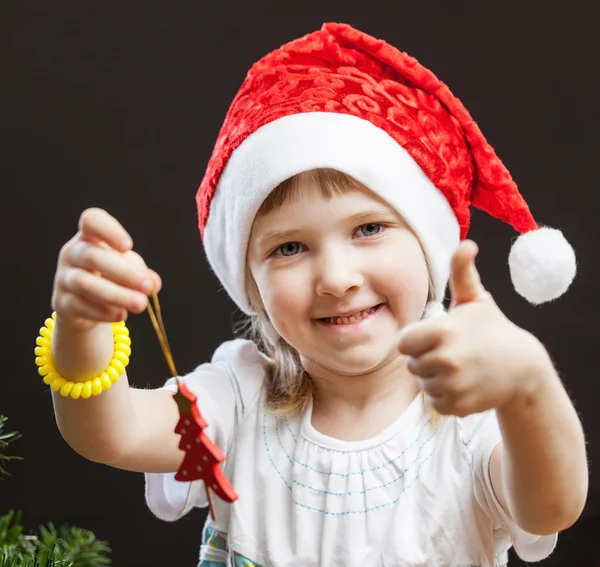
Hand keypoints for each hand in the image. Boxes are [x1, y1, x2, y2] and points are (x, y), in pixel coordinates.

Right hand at [52, 208, 161, 330]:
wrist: (86, 305)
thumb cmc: (112, 277)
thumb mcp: (130, 270)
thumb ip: (143, 274)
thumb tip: (153, 284)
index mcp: (90, 237)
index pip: (91, 221)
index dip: (108, 230)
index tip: (128, 246)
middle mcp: (73, 253)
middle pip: (92, 257)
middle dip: (123, 273)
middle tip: (146, 287)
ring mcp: (63, 277)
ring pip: (85, 283)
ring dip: (116, 295)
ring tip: (140, 304)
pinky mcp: (61, 301)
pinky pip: (79, 305)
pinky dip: (102, 312)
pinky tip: (121, 315)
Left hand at [397, 240, 547, 416]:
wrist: (523, 368)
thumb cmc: (493, 329)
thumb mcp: (476, 299)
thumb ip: (462, 272)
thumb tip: (467, 243)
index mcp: (441, 332)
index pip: (403, 343)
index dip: (416, 340)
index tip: (434, 337)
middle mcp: (444, 360)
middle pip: (411, 364)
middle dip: (425, 359)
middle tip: (451, 352)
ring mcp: (452, 385)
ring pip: (423, 384)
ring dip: (434, 378)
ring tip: (458, 368)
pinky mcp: (458, 406)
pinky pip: (435, 401)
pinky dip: (445, 396)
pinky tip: (463, 384)